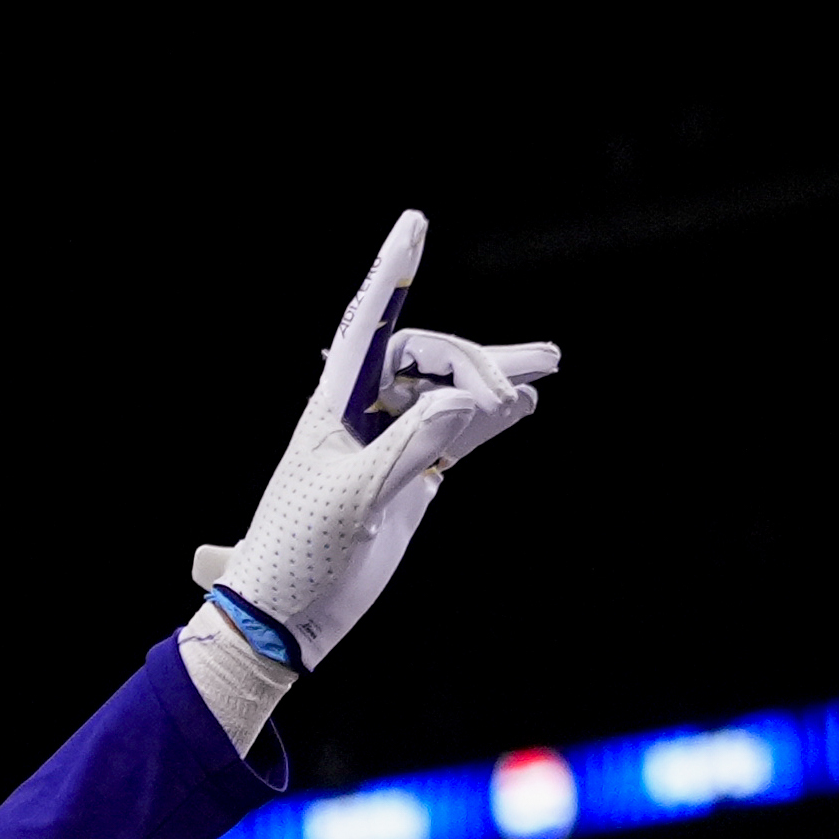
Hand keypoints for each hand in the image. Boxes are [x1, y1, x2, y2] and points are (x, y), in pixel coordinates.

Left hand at [192, 211, 558, 668]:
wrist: (288, 616)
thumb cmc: (299, 554)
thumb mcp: (353, 500)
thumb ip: (409, 447)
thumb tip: (463, 400)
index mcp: (331, 406)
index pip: (369, 325)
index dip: (392, 272)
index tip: (415, 222)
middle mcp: (360, 415)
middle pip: (426, 358)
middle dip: (476, 360)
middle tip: (519, 388)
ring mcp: (387, 445)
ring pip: (447, 394)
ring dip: (493, 379)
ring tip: (550, 366)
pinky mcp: (407, 478)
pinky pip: (455, 437)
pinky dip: (488, 421)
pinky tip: (524, 406)